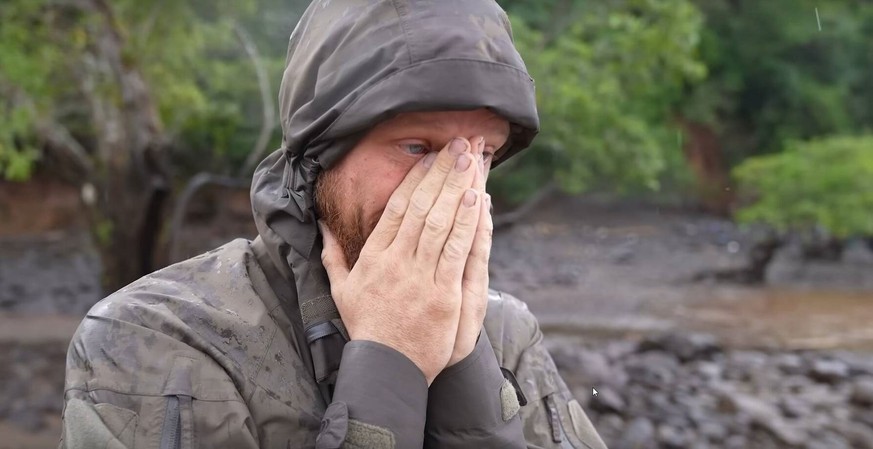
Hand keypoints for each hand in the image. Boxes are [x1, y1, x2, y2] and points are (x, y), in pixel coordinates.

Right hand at [320, 137, 486, 384]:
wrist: (385, 366)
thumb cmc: (366, 328)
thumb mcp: (340, 290)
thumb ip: (332, 256)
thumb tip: (322, 228)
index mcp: (374, 256)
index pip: (396, 208)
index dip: (415, 179)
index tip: (430, 156)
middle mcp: (396, 261)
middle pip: (421, 207)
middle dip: (441, 173)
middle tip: (458, 145)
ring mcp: (419, 276)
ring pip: (440, 223)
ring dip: (457, 189)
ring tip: (471, 161)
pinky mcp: (442, 294)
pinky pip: (456, 251)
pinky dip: (466, 223)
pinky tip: (475, 199)